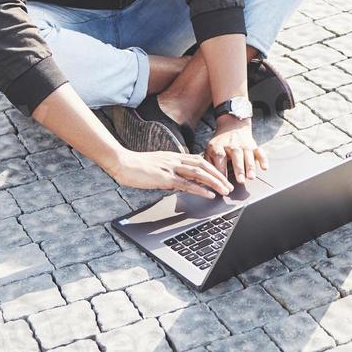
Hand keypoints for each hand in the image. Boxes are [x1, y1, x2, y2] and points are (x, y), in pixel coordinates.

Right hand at [109, 150, 231, 197]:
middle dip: (218, 176)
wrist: (122, 162)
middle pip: (203, 165)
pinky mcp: (164, 178)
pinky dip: (200, 189)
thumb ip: (168, 172)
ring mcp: (170, 168)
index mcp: (173, 156)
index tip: (221, 176)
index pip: (198, 160)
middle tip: (229, 185)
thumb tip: (177, 182)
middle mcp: (175, 160)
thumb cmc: (135, 166)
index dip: (212, 168)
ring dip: (215, 182)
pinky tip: (209, 194)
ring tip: (225, 190)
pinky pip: (186, 184)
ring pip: (199, 173)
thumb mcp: (156, 166)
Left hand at [205, 116, 267, 181]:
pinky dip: (263, 159)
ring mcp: (244, 145)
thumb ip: (209, 163)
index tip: (223, 183)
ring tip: (251, 177)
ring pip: (248, 155)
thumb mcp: (210, 149)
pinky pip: (260, 152)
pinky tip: (264, 168)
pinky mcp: (253, 145)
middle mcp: (232, 145)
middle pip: (236, 156)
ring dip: (250, 166)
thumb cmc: (219, 143)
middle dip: (238, 169)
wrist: (232, 125)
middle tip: (240, 181)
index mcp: (219, 146)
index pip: (220, 157)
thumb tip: (207, 178)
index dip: (221, 170)